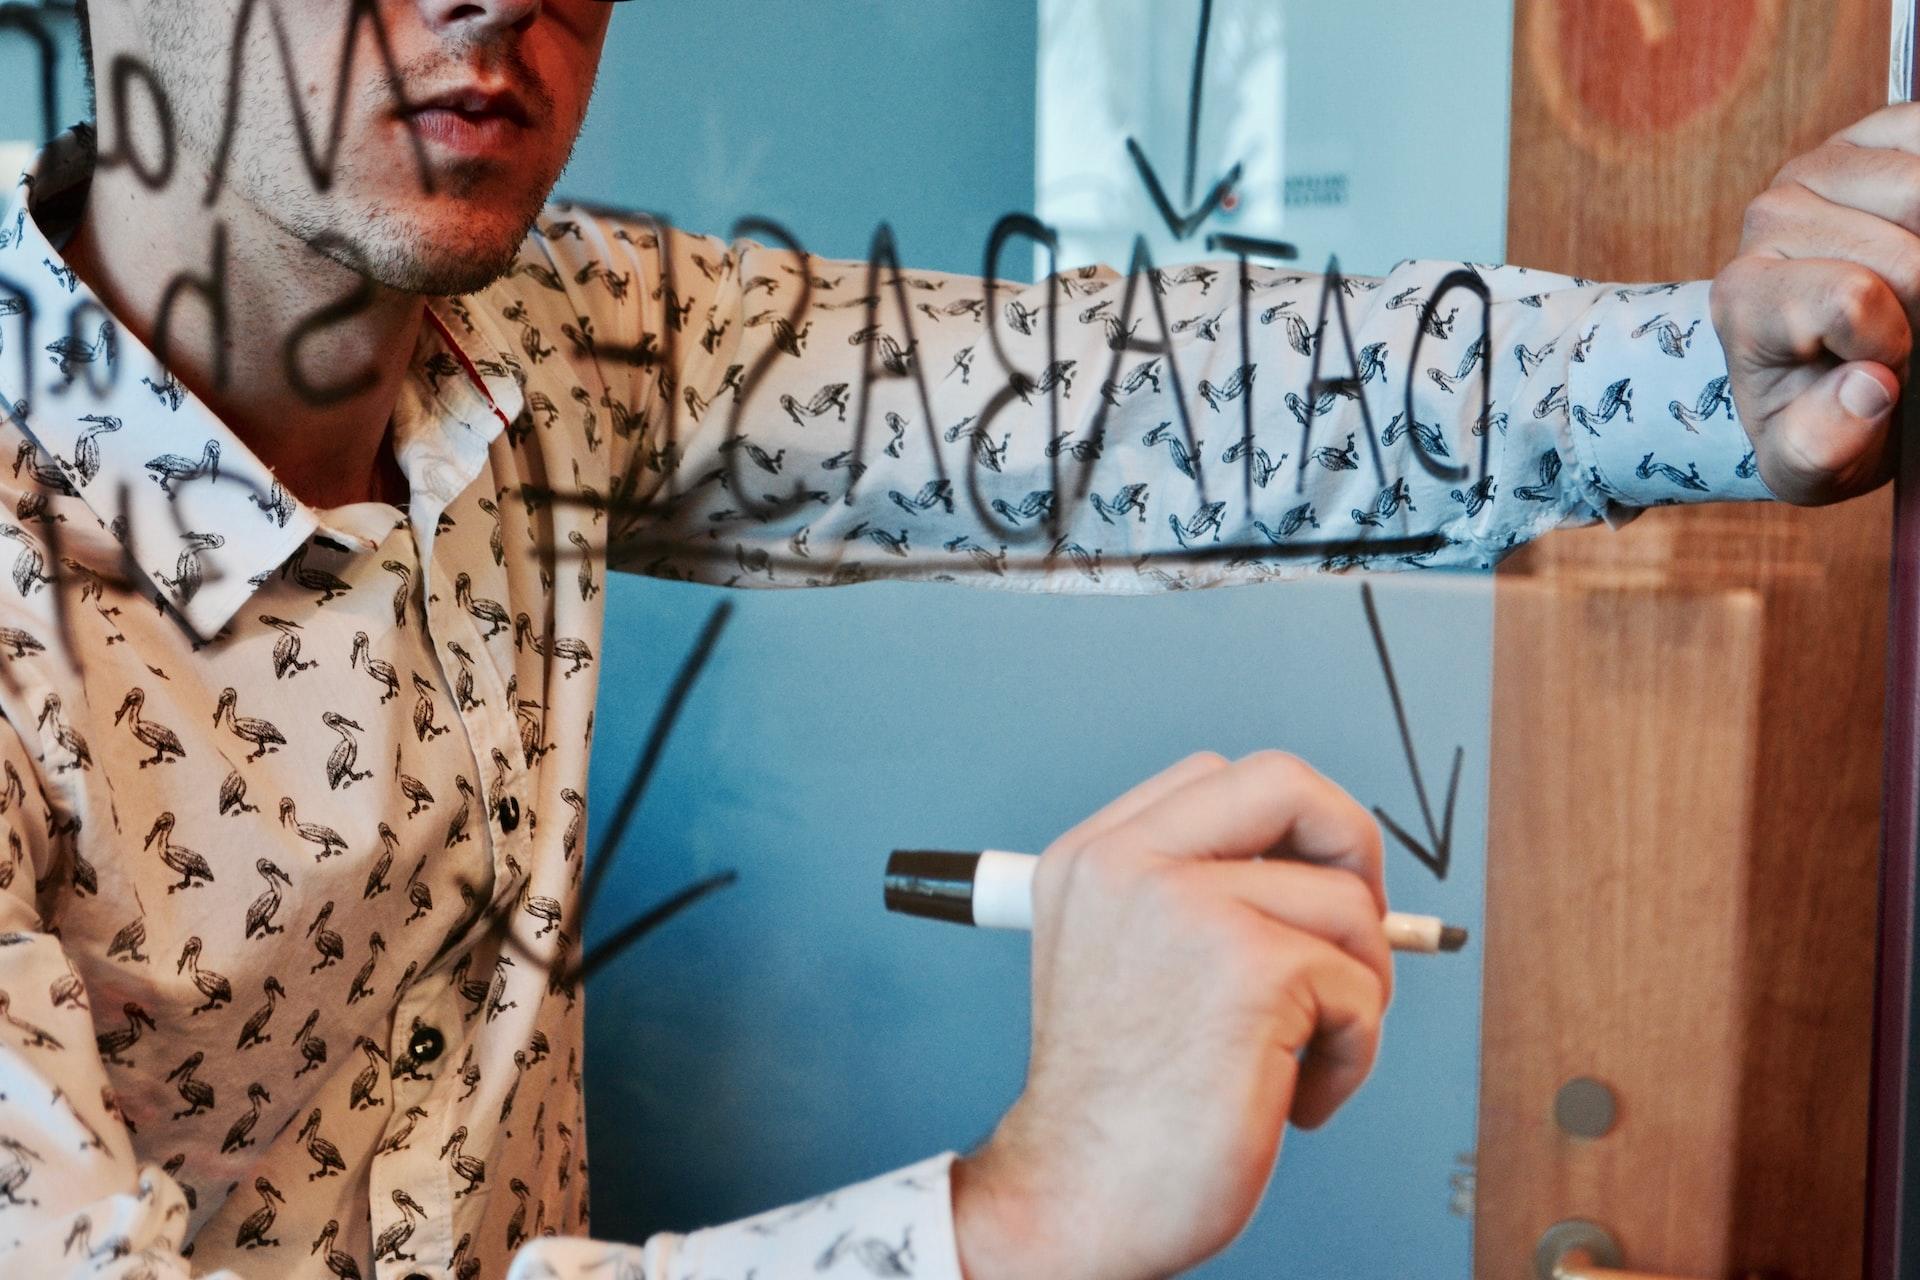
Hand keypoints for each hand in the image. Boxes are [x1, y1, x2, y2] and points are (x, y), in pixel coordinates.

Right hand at [950, 752, 1391, 1279]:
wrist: (1077, 1198)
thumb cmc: (1111, 1106)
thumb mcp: (1116, 959)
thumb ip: (1191, 897)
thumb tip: (1320, 872)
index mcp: (1093, 858)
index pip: (1218, 776)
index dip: (1287, 827)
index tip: (1303, 888)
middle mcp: (1130, 866)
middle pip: (1288, 784)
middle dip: (1353, 849)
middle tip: (1356, 927)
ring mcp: (1192, 908)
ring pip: (1347, 904)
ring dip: (1356, 988)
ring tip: (1304, 1053)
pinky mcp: (1255, 969)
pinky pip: (1363, 987)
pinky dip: (1353, 1054)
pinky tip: (1298, 1096)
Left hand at [1710, 104, 1919, 504]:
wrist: (1833, 368)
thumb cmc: (1825, 415)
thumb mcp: (1812, 461)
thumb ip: (1825, 442)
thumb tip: (1870, 388)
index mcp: (1745, 296)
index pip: (1851, 297)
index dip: (1894, 344)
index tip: (1886, 374)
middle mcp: (1770, 218)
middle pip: (1910, 252)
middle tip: (1910, 331)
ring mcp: (1822, 166)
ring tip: (1918, 295)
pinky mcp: (1878, 129)